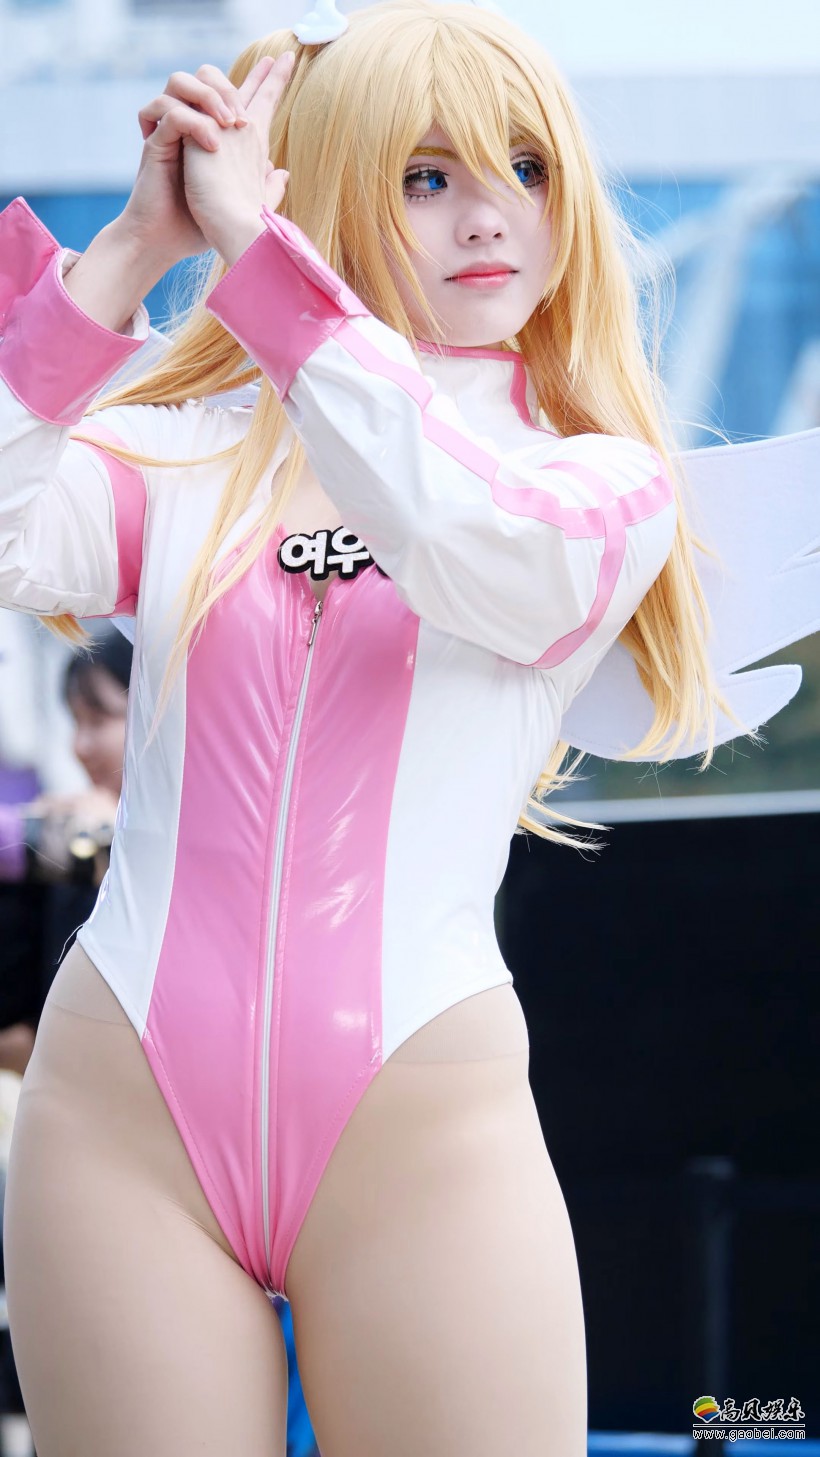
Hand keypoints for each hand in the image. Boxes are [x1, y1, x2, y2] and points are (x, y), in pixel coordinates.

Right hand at [112, 53, 292, 269]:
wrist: (165, 242)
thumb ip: (263, 186)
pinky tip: (212, 146)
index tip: (284, 59)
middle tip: (242, 117)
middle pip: (205, 74)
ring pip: (179, 81)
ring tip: (227, 126)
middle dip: (227, 86)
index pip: (240, 95)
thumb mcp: (239, 205)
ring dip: (207, 98)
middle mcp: (192, 127)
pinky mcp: (156, 143)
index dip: (263, 77)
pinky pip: (168, 112)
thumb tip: (280, 170)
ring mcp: (171, 132)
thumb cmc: (196, 228)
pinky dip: (193, 122)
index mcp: (216, 137)